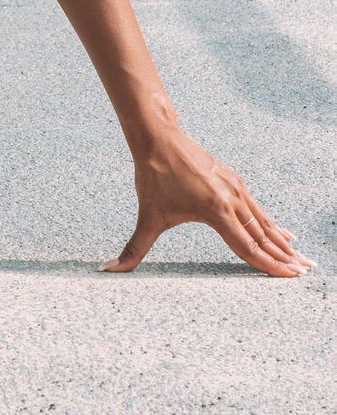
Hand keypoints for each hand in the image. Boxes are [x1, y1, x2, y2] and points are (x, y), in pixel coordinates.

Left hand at [100, 127, 311, 276]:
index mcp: (215, 211)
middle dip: (285, 257)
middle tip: (306, 272)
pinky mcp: (232, 179)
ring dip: (282, 242)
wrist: (158, 137)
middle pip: (263, 235)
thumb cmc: (153, 176)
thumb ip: (133, 249)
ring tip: (301, 258)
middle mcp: (231, 199)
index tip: (289, 277)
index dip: (268, 265)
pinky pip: (257, 207)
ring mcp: (234, 187)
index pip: (247, 247)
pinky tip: (282, 233)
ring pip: (263, 221)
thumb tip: (108, 269)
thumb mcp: (147, 216)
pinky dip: (271, 223)